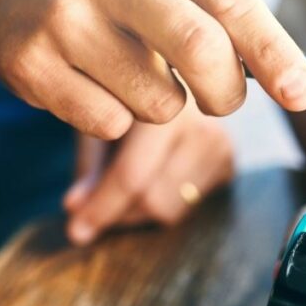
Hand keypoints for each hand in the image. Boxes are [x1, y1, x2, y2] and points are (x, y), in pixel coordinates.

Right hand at [0, 0, 305, 138]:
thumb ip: (216, 18)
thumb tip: (290, 78)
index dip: (274, 50)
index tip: (302, 92)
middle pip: (199, 50)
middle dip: (226, 94)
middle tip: (221, 101)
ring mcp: (64, 18)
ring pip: (157, 101)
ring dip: (161, 108)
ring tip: (129, 77)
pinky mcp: (31, 64)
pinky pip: (109, 124)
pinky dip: (113, 120)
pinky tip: (88, 87)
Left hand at [61, 97, 232, 244]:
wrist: (177, 74)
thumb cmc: (128, 95)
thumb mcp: (104, 121)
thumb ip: (93, 167)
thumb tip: (75, 211)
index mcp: (165, 106)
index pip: (132, 176)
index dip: (100, 208)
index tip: (75, 230)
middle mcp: (202, 125)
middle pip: (153, 201)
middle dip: (119, 212)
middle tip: (94, 207)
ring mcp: (222, 145)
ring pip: (170, 210)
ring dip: (139, 212)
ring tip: (123, 190)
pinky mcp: (230, 163)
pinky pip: (188, 207)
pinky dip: (161, 204)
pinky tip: (151, 180)